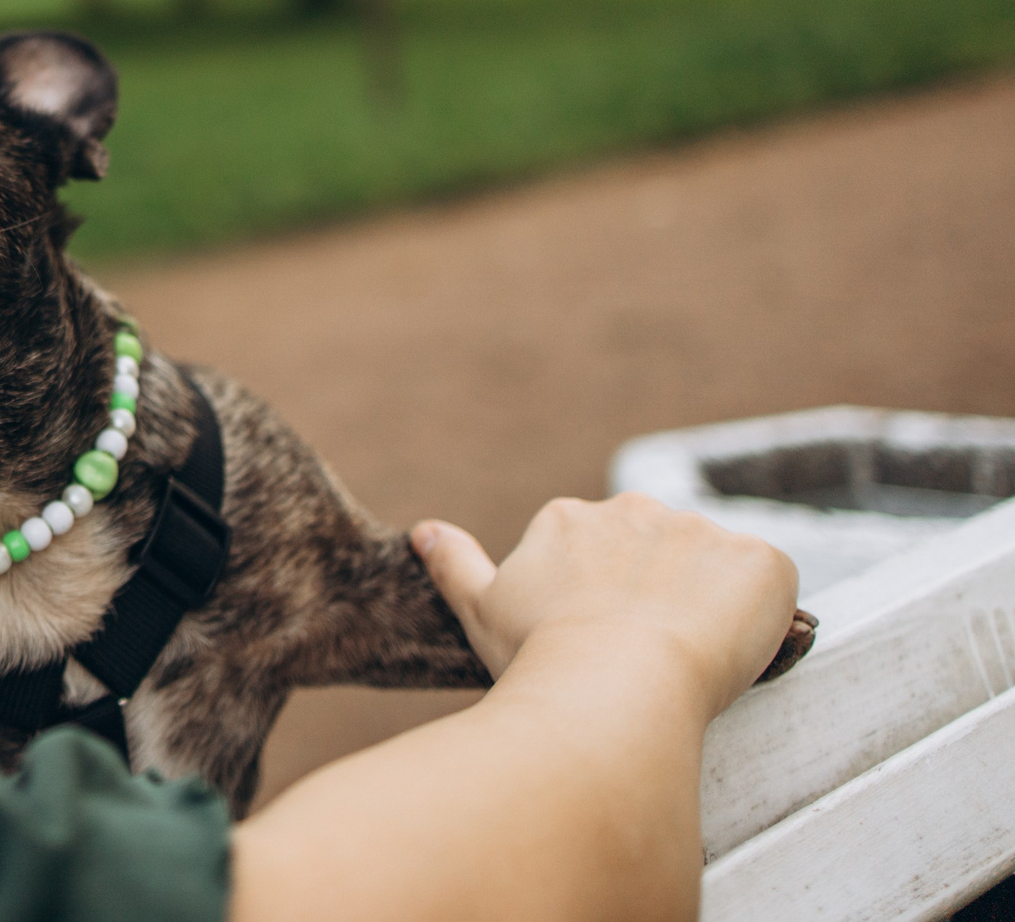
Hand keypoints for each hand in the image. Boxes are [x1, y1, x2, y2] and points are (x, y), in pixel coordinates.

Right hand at [415, 493, 798, 718]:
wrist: (612, 687)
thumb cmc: (539, 658)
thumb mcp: (482, 611)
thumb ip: (455, 564)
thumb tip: (423, 530)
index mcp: (569, 519)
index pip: (598, 553)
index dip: (603, 603)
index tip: (600, 643)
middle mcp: (635, 509)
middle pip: (658, 553)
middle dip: (658, 595)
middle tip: (647, 658)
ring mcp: (701, 532)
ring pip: (714, 571)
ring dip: (710, 606)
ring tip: (694, 665)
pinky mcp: (762, 560)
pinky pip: (771, 587)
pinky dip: (763, 618)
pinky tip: (737, 654)